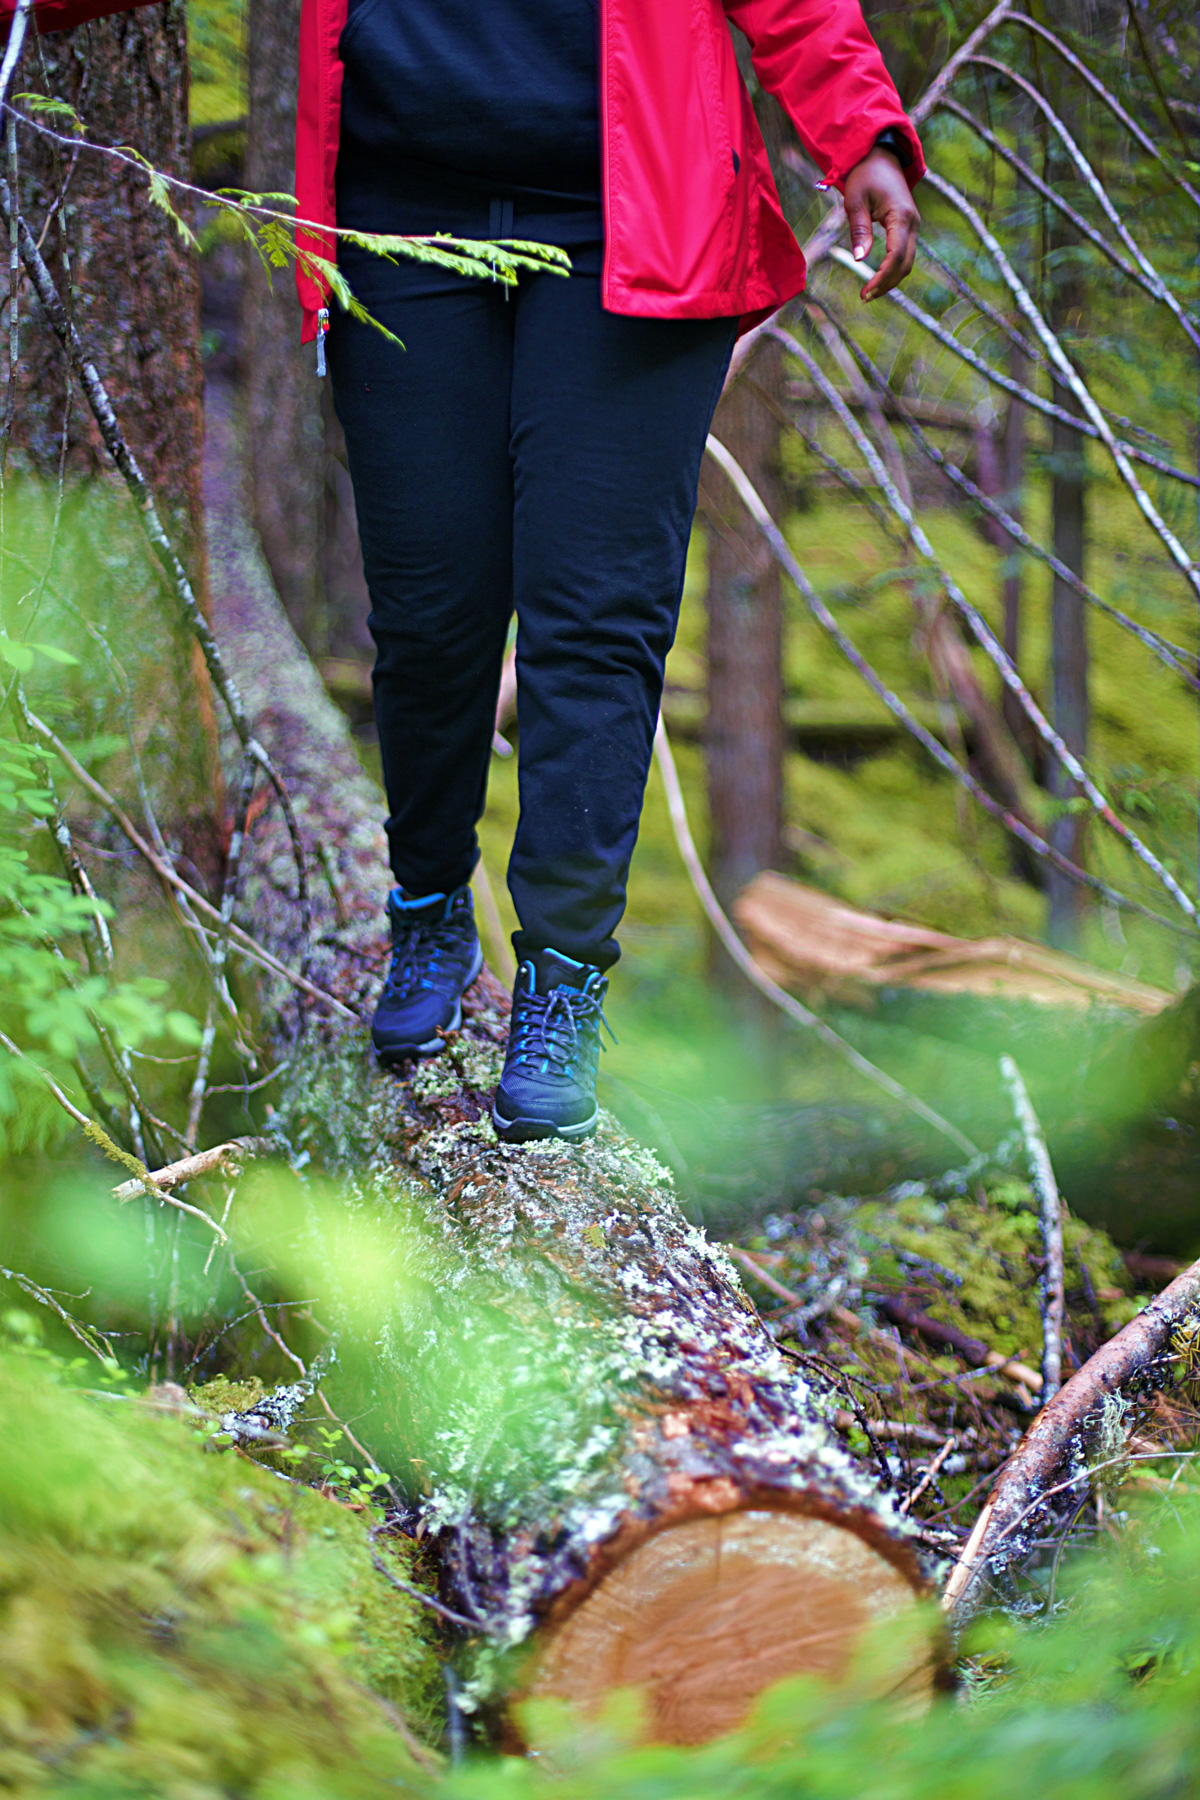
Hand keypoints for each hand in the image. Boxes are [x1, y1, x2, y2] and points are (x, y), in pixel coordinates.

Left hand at [843, 146, 919, 302]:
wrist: (880, 156)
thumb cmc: (864, 175)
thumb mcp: (855, 200)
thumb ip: (859, 229)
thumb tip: (860, 258)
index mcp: (901, 216)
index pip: (896, 255)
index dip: (882, 277)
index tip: (866, 292)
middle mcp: (912, 222)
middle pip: (905, 264)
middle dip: (886, 283)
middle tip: (865, 297)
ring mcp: (913, 225)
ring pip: (907, 261)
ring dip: (890, 279)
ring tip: (869, 292)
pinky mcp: (908, 226)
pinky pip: (904, 254)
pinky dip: (893, 269)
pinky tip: (878, 278)